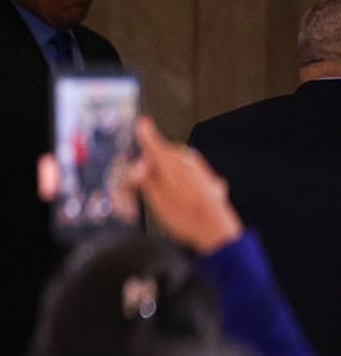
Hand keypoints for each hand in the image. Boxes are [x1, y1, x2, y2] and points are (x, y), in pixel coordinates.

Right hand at [37, 116, 242, 253]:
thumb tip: (138, 164)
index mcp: (171, 165)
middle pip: (167, 152)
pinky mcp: (210, 180)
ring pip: (180, 160)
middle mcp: (189, 164)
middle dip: (156, 157)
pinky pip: (191, 170)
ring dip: (170, 166)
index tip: (143, 123)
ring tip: (163, 186)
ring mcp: (202, 171)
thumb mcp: (156, 201)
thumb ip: (145, 180)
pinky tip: (181, 193)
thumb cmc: (187, 219)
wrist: (217, 233)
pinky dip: (183, 175)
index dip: (146, 134)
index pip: (155, 144)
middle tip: (144, 172)